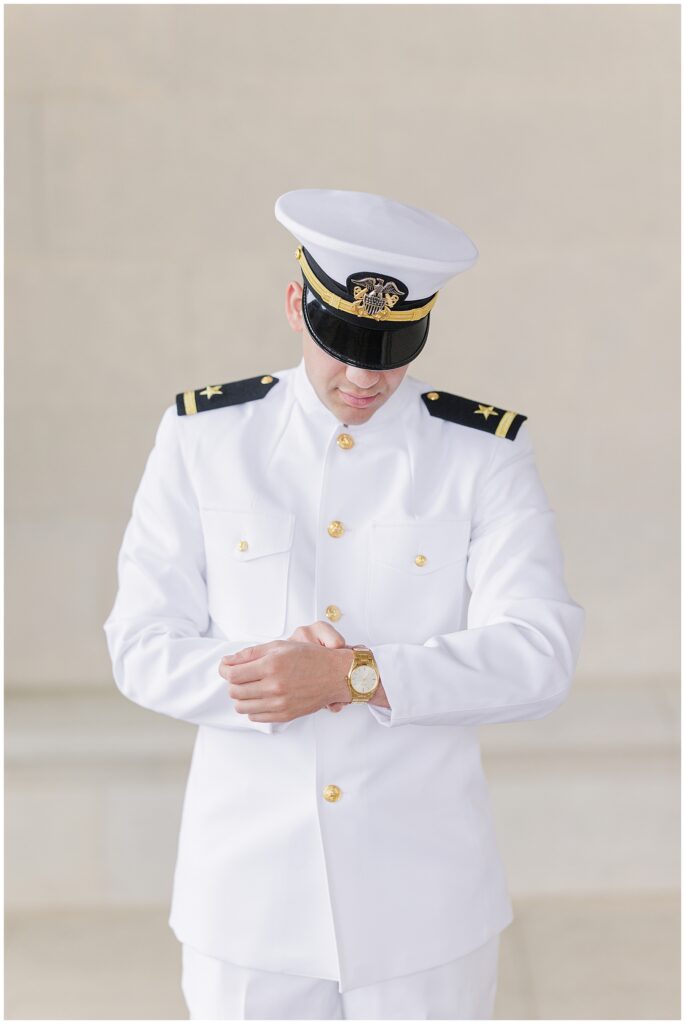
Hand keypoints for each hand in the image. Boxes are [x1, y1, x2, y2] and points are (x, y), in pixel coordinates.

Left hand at [219, 639, 351, 723]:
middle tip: (241, 676)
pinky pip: (255, 717)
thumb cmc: (309, 657)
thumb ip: (250, 654)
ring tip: (251, 687)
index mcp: (271, 665)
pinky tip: (261, 697)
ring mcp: (279, 703)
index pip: (232, 675)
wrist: (335, 675)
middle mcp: (274, 686)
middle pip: (234, 691)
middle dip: (232, 683)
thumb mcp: (279, 646)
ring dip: (241, 697)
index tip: (226, 667)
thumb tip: (226, 662)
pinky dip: (253, 708)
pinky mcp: (285, 715)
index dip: (225, 670)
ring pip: (242, 707)